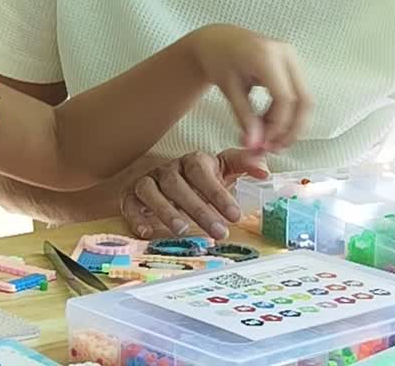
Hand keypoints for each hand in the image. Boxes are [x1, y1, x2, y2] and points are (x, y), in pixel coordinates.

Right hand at [121, 149, 269, 239]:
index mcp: (191, 162)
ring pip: (150, 191)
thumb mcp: (224, 169)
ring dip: (165, 210)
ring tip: (183, 230)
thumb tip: (265, 169)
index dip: (217, 193)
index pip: (201, 172)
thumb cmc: (198, 179)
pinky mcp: (130, 195)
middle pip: (177, 184)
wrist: (164, 181)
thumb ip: (244, 165)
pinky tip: (146, 231)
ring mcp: (147, 181)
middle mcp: (167, 170)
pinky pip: (129, 203)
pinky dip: (135, 216)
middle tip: (218, 232)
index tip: (235, 215)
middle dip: (199, 209)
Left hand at [187, 24, 312, 150]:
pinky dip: (286, 112)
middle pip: (303, 99)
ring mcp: (291, 57)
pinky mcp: (291, 64)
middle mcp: (285, 53)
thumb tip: (255, 144)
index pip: (285, 98)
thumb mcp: (229, 90)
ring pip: (304, 98)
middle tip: (275, 147)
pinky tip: (269, 123)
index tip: (265, 142)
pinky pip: (297, 93)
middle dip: (292, 128)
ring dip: (290, 123)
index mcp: (266, 56)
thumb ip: (244, 118)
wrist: (216, 41)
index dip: (279, 125)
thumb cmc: (218, 59)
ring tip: (269, 138)